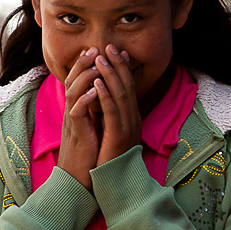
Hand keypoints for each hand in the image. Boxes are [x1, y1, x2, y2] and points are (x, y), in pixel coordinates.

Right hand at [57, 47, 101, 189]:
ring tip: (96, 63)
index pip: (80, 82)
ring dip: (84, 77)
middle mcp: (72, 112)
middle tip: (95, 48)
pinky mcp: (76, 134)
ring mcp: (73, 122)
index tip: (101, 51)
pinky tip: (95, 91)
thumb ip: (96, 112)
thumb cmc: (89, 154)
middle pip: (72, 81)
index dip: (88, 66)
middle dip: (83, 64)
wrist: (79, 179)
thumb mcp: (94, 128)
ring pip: (72, 92)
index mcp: (78, 110)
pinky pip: (76, 113)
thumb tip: (106, 97)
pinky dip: (85, 100)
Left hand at [92, 45, 141, 166]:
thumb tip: (102, 98)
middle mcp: (133, 119)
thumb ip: (109, 115)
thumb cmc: (108, 159)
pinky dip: (104, 94)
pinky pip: (112, 111)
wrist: (113, 183)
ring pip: (121, 94)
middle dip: (118, 65)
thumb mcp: (110, 132)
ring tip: (100, 57)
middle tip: (109, 46)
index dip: (122, 68)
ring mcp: (128, 127)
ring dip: (110, 74)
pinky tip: (96, 81)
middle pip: (128, 86)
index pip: (129, 87)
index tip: (114, 51)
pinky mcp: (118, 136)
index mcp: (132, 117)